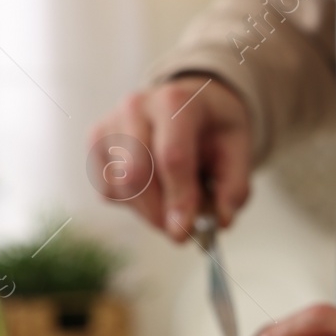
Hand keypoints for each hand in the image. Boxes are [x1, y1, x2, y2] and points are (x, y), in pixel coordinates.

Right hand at [88, 75, 252, 241]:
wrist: (190, 103)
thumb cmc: (214, 129)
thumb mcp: (239, 150)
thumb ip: (234, 186)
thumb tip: (221, 221)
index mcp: (175, 103)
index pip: (171, 156)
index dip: (178, 198)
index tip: (185, 231)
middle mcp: (136, 107)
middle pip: (136, 175)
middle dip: (159, 212)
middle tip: (181, 232)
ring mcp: (110, 124)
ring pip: (120, 187)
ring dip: (149, 211)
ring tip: (175, 204)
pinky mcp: (95, 144)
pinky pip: (108, 190)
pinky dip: (134, 204)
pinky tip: (155, 191)